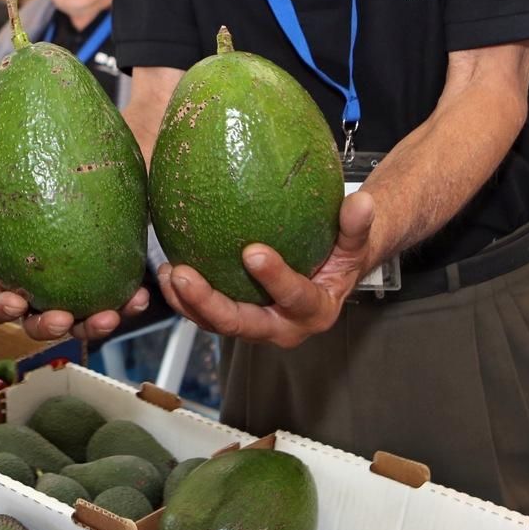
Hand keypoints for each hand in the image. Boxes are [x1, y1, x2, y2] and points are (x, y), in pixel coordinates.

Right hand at [0, 177, 153, 342]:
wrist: (83, 172)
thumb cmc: (33, 185)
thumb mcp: (5, 186)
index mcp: (10, 277)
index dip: (4, 309)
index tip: (15, 301)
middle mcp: (42, 293)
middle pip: (39, 325)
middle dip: (49, 328)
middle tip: (63, 318)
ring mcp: (77, 295)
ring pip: (83, 324)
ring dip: (95, 325)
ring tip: (111, 313)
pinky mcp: (108, 287)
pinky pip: (119, 304)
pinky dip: (128, 304)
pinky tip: (140, 294)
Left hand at [158, 189, 378, 348]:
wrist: (329, 273)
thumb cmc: (340, 254)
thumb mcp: (355, 242)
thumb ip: (357, 225)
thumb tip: (363, 202)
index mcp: (315, 311)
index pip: (295, 298)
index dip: (275, 279)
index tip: (253, 250)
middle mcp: (282, 327)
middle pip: (242, 323)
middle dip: (210, 303)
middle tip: (185, 274)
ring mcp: (255, 325)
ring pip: (216, 324)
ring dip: (188, 302)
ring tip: (168, 272)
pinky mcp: (235, 317)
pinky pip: (206, 314)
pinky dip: (184, 297)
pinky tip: (166, 269)